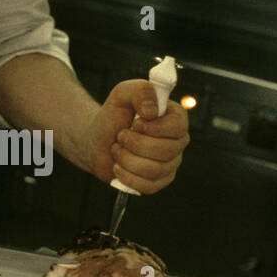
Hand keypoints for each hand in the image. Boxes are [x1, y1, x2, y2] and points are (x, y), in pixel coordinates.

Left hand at [86, 79, 189, 193]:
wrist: (97, 140)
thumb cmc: (113, 116)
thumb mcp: (122, 94)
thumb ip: (139, 90)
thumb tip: (152, 111)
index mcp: (175, 118)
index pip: (178, 126)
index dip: (154, 128)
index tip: (135, 123)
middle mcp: (177, 141)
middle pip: (167, 150)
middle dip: (135, 144)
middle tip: (121, 136)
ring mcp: (170, 163)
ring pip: (155, 170)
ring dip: (127, 159)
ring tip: (117, 149)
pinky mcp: (159, 182)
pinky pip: (148, 187)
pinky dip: (127, 177)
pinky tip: (119, 166)